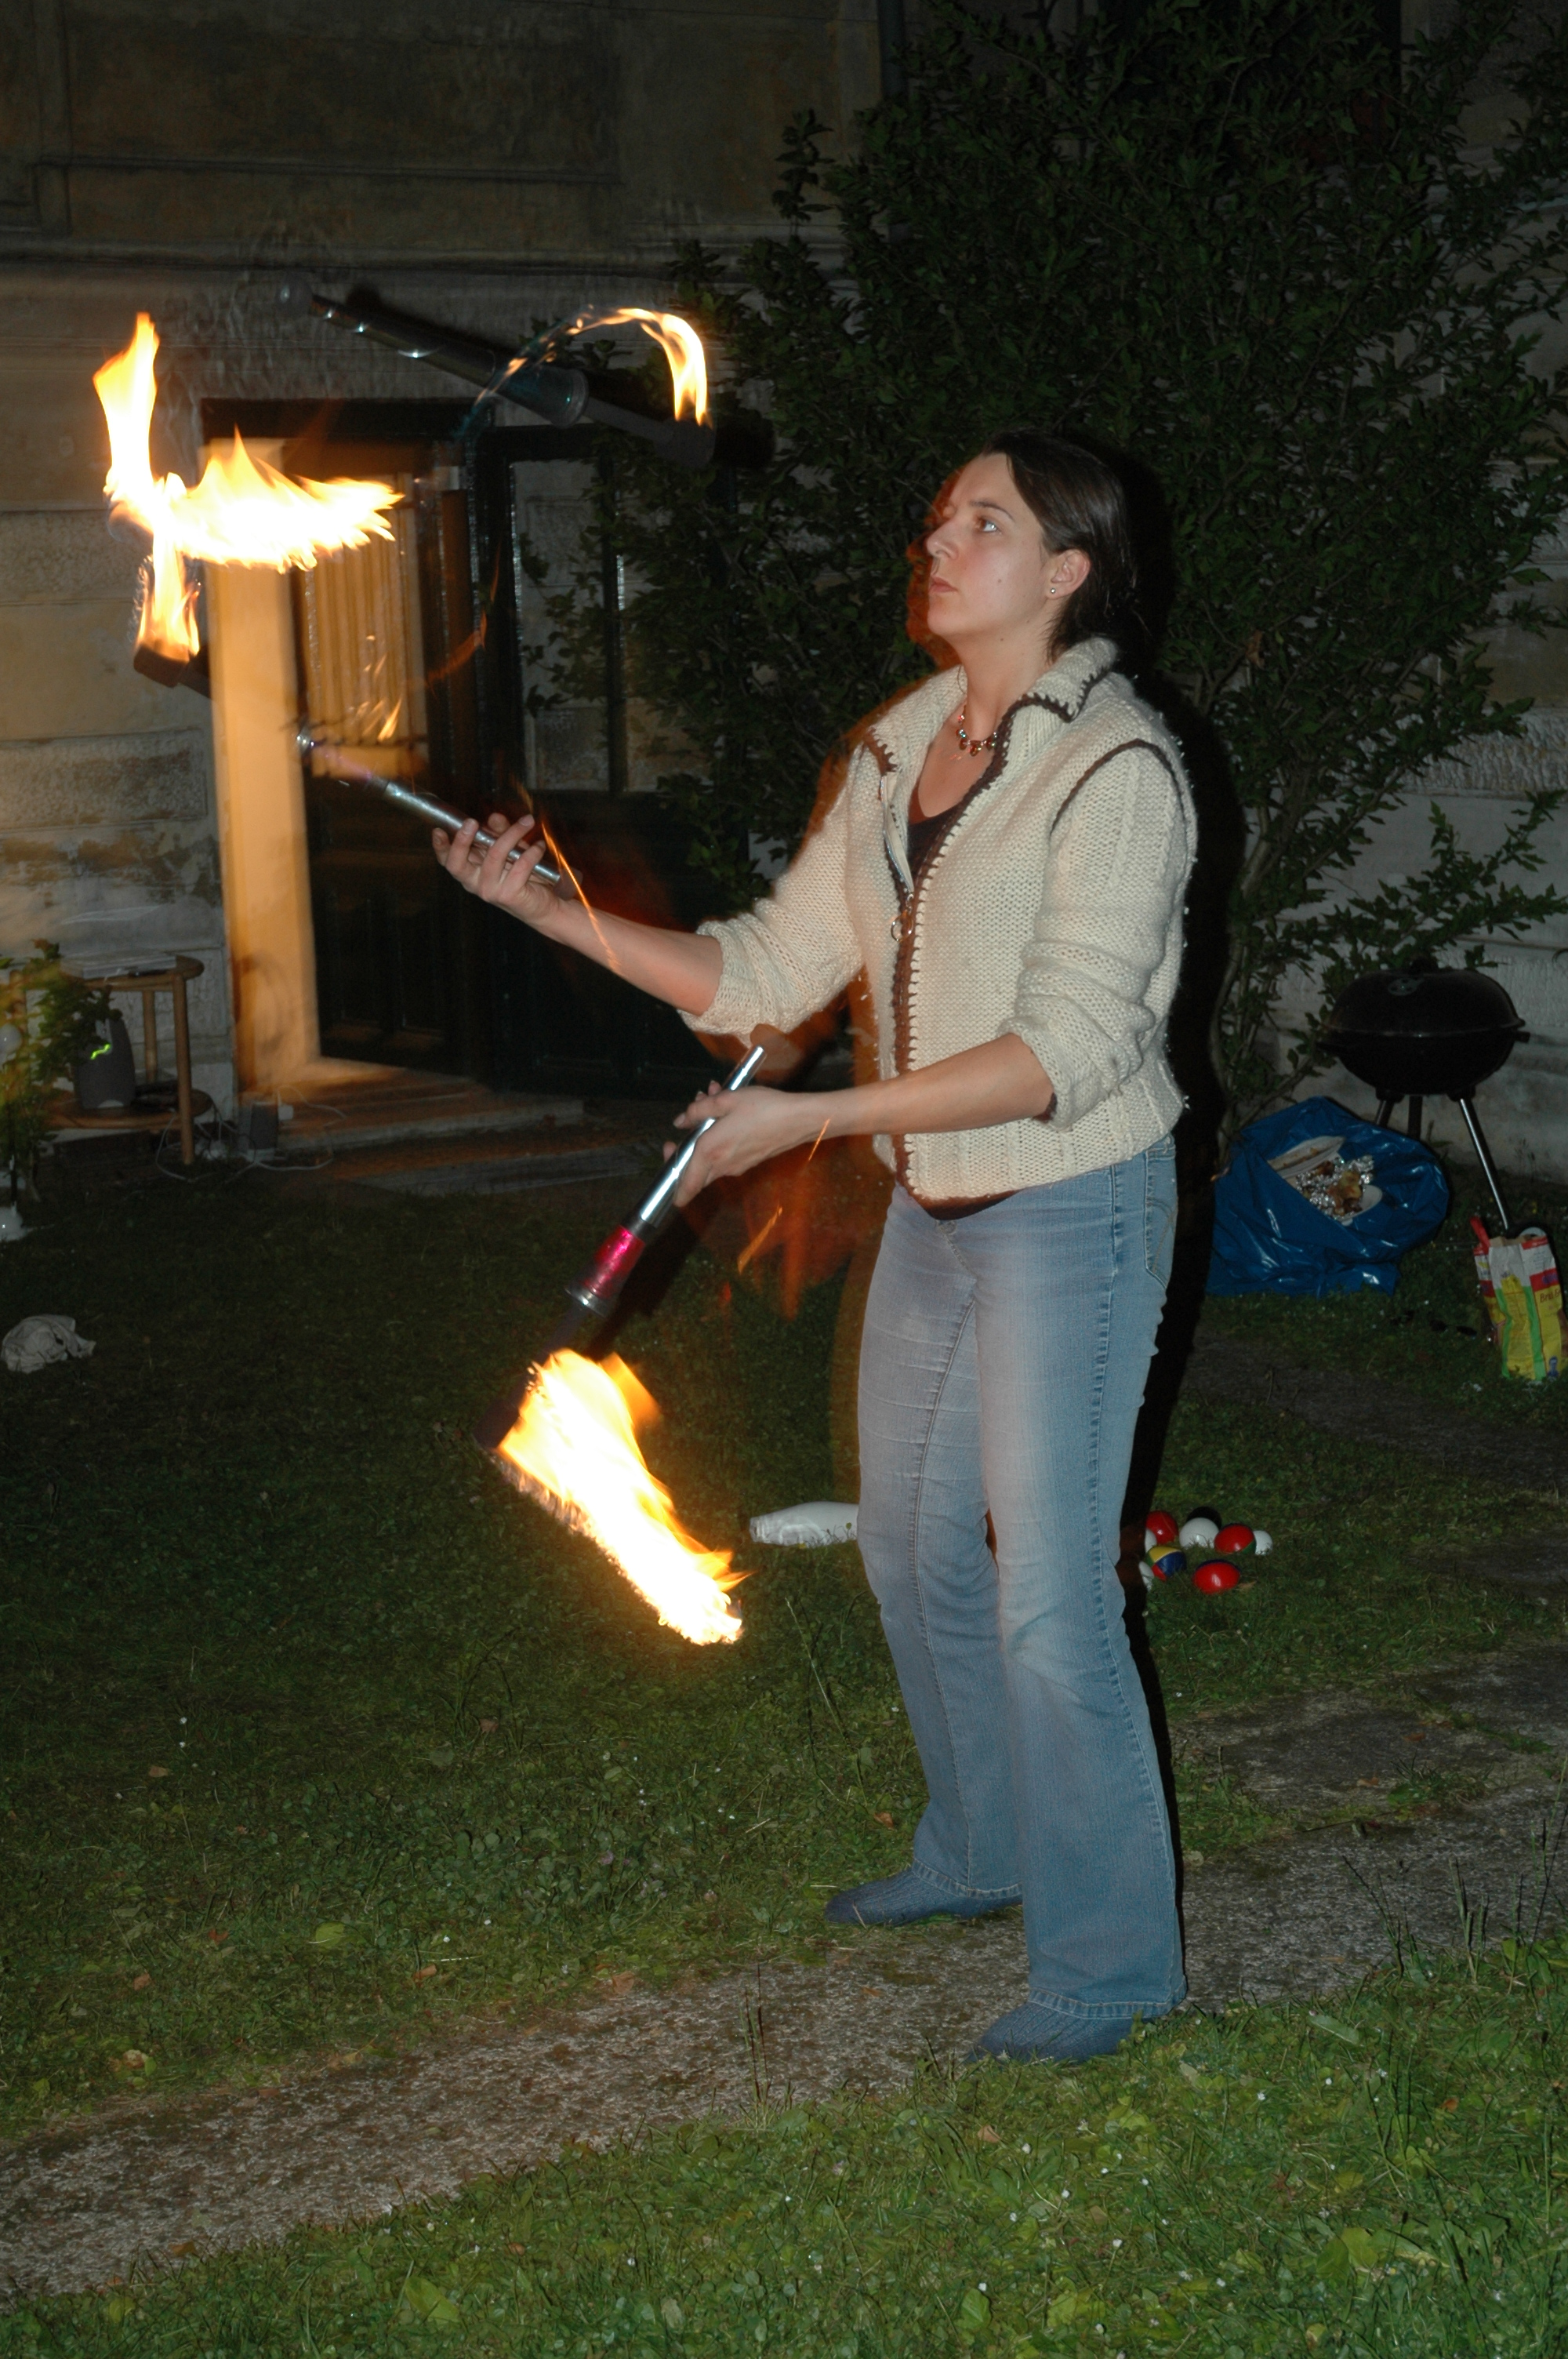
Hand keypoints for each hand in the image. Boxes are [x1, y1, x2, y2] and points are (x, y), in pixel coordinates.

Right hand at [433, 811, 555, 926]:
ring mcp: (491, 891)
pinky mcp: (510, 895)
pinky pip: (520, 865)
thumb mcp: (509, 850)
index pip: (448, 861)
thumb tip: (494, 818)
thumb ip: (500, 833)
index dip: (441, 847)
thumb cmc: (522, 876)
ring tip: (527, 822)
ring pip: (495, 855)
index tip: (439, 831)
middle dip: (462, 840)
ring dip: (513, 833)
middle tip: (471, 821)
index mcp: (470, 872)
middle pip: (458, 864)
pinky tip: (539, 846)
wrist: (543, 906)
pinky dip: (532, 851)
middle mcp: (475, 884)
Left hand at [667, 1083, 824, 1203]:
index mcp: (711, 1150)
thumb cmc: (763, 1107)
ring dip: (704, 1140)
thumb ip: (699, 1110)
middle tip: (684, 1129)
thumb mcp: (726, 1100)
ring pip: (710, 1162)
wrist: (799, 1119)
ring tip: (709, 1102)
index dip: (676, 1188)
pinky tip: (727, 1115)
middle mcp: (722, 1164)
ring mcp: (737, 1166)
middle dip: (686, 1152)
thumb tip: (681, 1121)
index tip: (670, 1185)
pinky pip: (725, 1157)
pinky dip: (719, 1141)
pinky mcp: (749, 1162)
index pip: (687, 1180)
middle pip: (696, 1173)